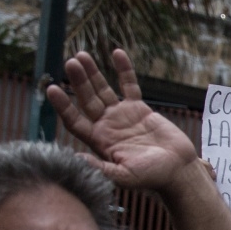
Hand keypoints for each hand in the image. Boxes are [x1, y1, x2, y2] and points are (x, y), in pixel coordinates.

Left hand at [46, 50, 199, 192]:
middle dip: (78, 81)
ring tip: (81, 55)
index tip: (52, 89)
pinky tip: (116, 52)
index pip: (75, 120)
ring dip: (92, 73)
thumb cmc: (152, 177)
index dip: (63, 106)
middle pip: (87, 99)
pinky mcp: (139, 109)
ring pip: (103, 89)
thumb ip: (101, 169)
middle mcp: (107, 126)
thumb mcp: (125, 176)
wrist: (178, 170)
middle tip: (71, 63)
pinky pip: (129, 85)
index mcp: (99, 141)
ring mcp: (122, 115)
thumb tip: (76, 159)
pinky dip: (124, 70)